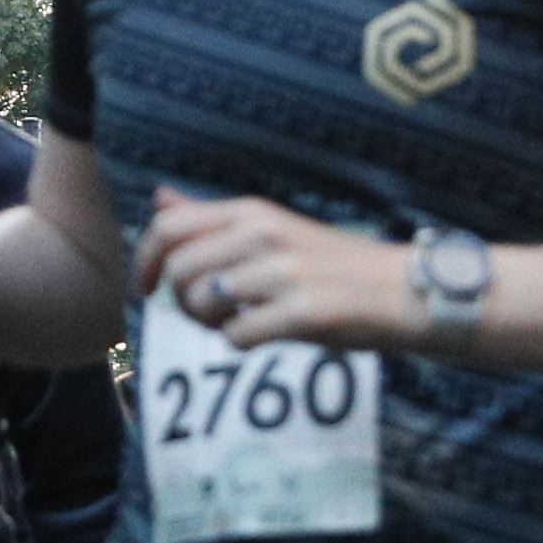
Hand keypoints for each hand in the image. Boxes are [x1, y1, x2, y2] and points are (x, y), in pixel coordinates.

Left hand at [131, 192, 393, 351]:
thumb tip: (159, 200)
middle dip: (182, 302)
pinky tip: (264, 334)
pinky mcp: (303, 311)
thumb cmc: (329, 264)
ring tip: (241, 321)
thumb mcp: (270, 228)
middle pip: (179, 271)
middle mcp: (264, 234)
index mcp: (252, 212)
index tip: (145, 290)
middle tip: (212, 314)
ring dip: (211, 323)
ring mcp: (283, 272)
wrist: (400, 289)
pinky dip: (240, 342)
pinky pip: (237, 335)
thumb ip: (212, 219)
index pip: (168, 227)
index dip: (143, 262)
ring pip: (202, 302)